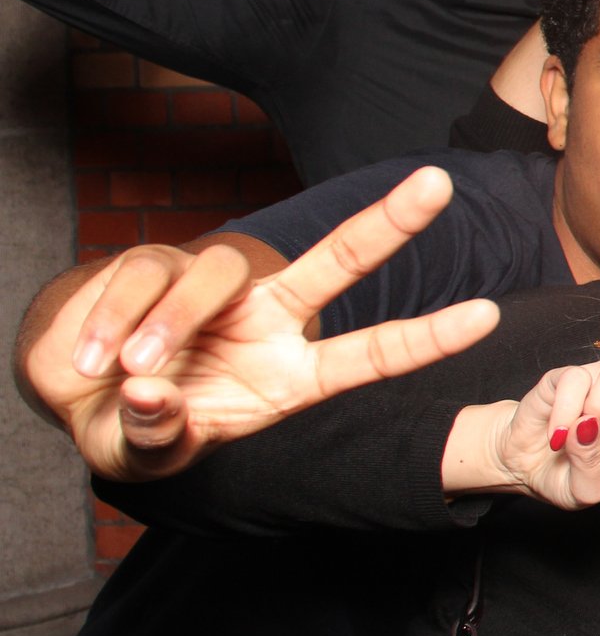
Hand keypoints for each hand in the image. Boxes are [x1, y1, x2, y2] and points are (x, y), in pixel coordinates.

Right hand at [36, 168, 499, 480]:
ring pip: (212, 276)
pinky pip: (138, 283)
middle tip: (439, 183)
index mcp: (291, 375)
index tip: (488, 316)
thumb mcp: (152, 453)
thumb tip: (157, 398)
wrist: (76, 395)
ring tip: (125, 373)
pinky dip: (108, 326)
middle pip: (340, 260)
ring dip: (163, 329)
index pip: (371, 355)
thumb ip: (162, 437)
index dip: (427, 338)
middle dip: (390, 222)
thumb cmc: (139, 428)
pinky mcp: (154, 265)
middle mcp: (268, 321)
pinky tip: (90, 361)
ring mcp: (217, 288)